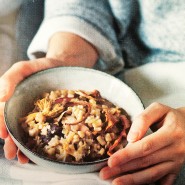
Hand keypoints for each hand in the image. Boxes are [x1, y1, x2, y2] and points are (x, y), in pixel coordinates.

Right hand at [0, 32, 97, 162]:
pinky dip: (42, 142)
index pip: (4, 116)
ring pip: (28, 134)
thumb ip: (10, 79)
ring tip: (24, 159)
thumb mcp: (23, 68)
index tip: (4, 134)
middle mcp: (24, 111)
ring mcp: (39, 116)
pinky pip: (46, 131)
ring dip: (24, 147)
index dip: (2, 125)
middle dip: (12, 143)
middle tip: (12, 154)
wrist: (62, 68)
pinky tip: (41, 152)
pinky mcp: (52, 117)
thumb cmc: (40, 68)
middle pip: (15, 129)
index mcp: (14, 102)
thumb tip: (1, 97)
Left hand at [100, 102, 184, 184]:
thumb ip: (144, 119)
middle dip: (124, 169)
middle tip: (105, 174)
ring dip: (132, 180)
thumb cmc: (170, 116)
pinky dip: (147, 184)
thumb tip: (131, 137)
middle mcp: (175, 150)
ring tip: (116, 182)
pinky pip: (162, 180)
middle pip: (146, 162)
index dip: (127, 155)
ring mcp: (176, 162)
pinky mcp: (176, 169)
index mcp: (171, 133)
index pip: (146, 146)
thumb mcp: (158, 109)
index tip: (111, 161)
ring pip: (152, 174)